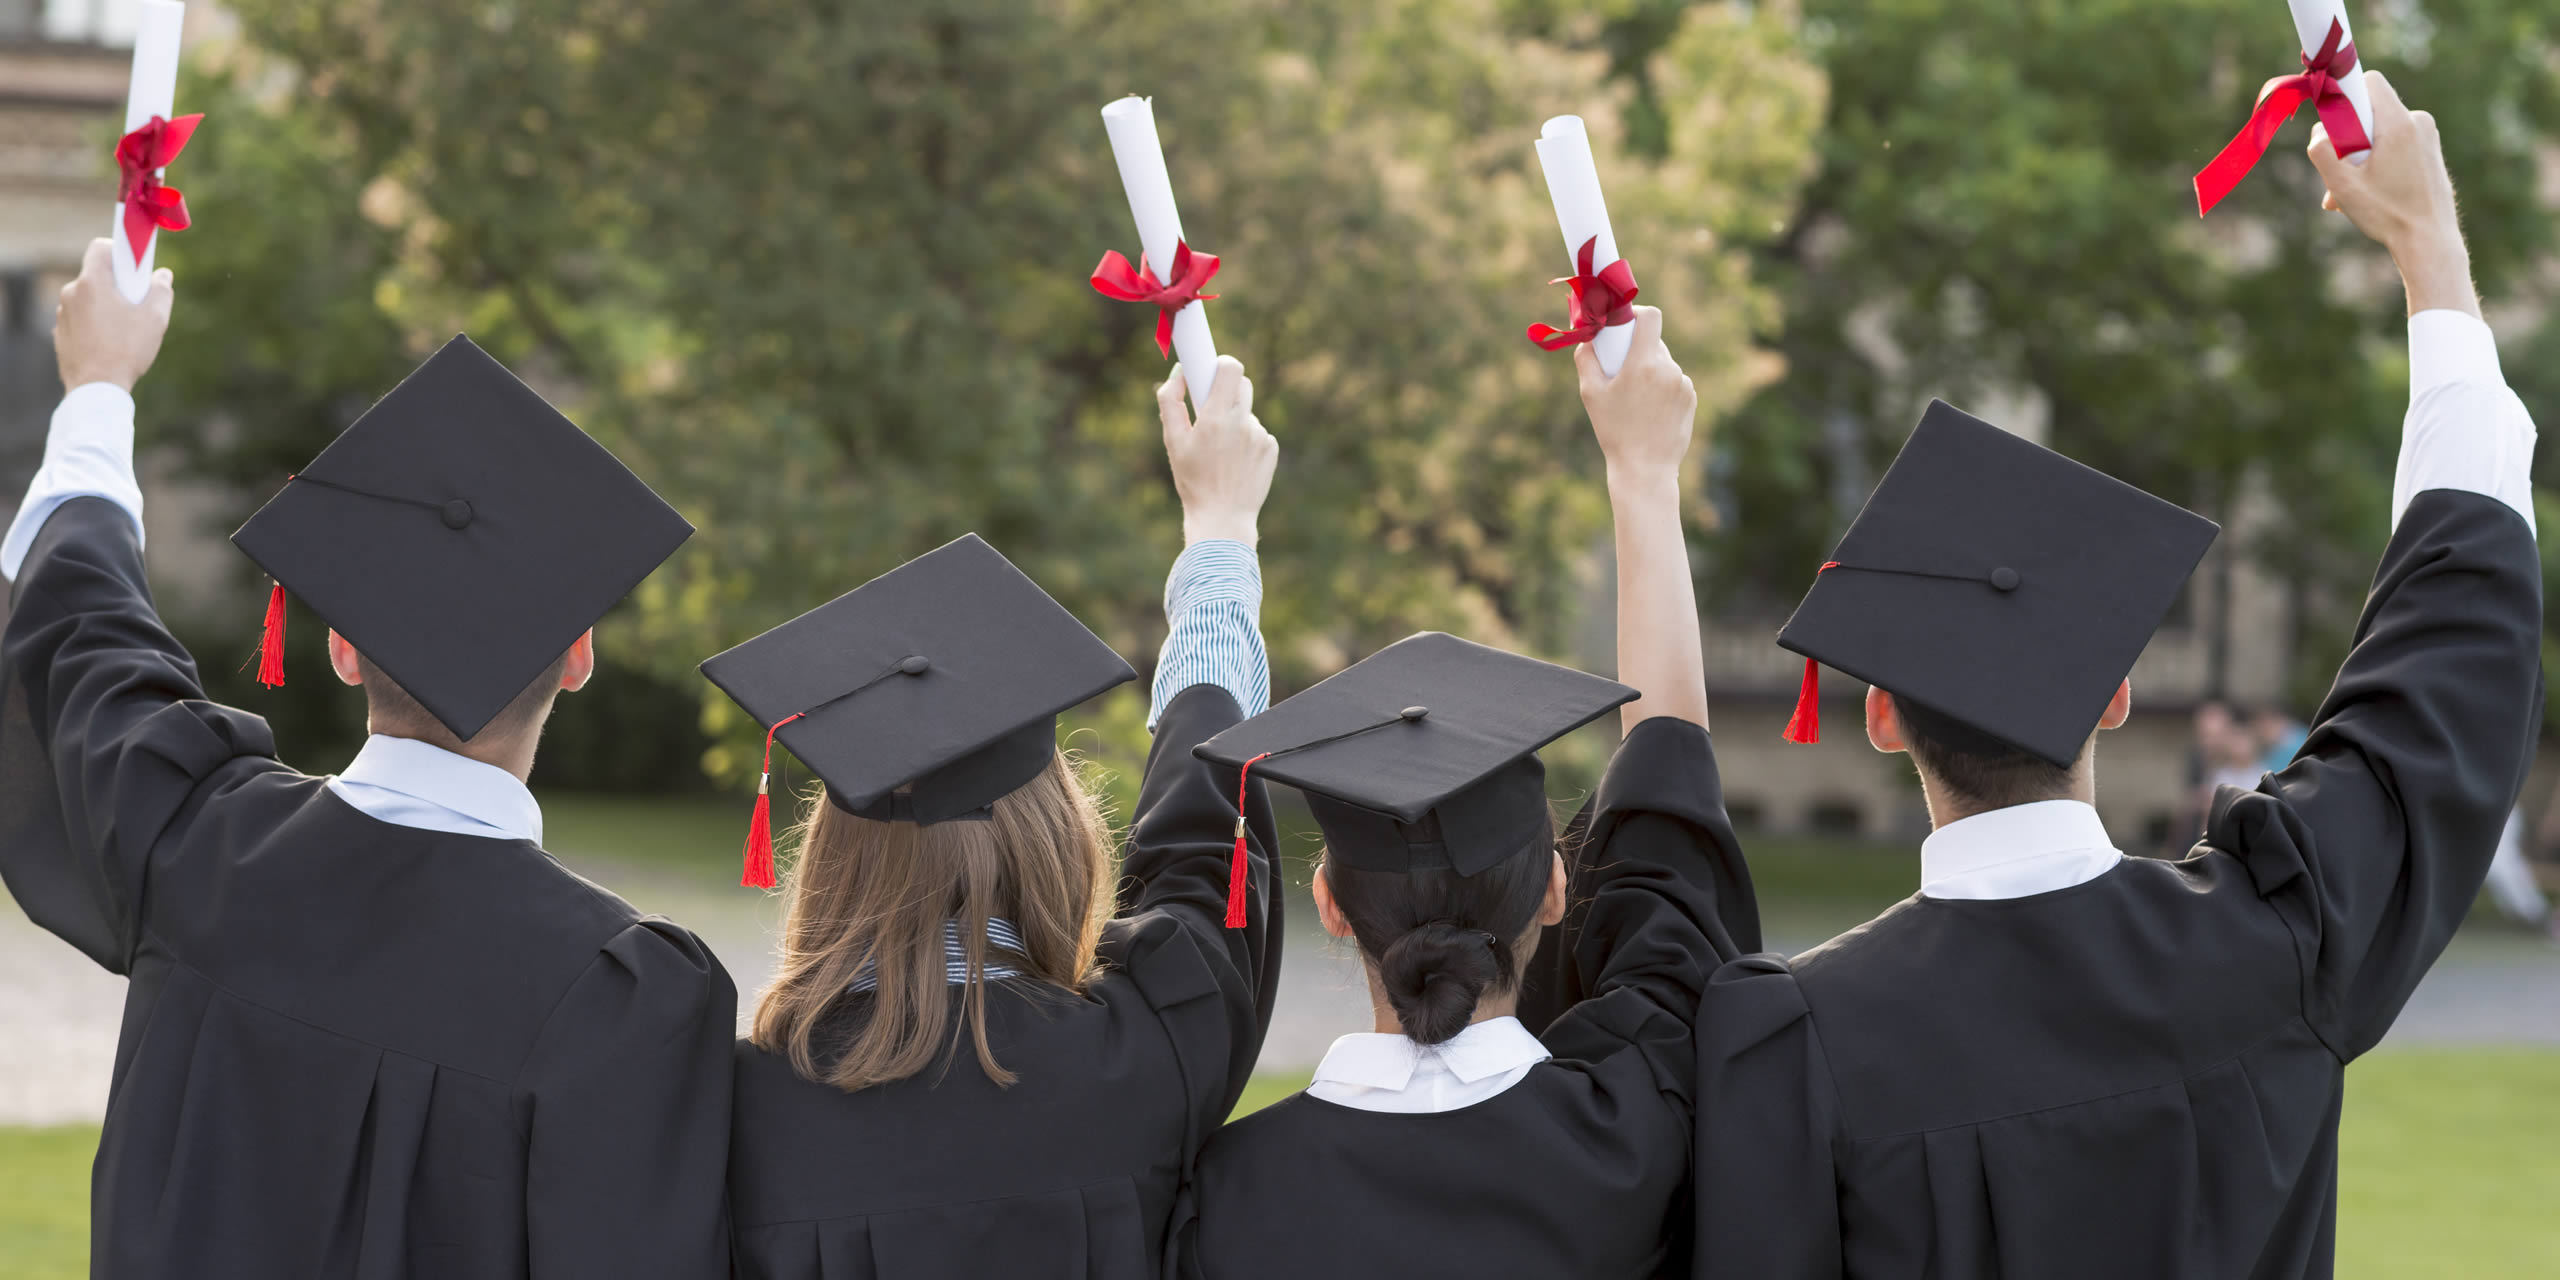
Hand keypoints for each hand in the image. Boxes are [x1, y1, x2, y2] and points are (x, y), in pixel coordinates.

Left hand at [54, 238, 173, 391]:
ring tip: (126, 330)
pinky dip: (95, 324)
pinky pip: (81, 319)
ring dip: (106, 306)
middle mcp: (71, 292)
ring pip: (89, 299)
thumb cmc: (126, 350)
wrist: (96, 388)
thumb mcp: (155, 318)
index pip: (101, 247)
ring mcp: (62, 313)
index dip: (121, 250)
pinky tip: (111, 344)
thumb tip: (162, 276)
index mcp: (92, 282)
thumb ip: (161, 290)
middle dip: (118, 284)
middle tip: (138, 304)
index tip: (135, 265)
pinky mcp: (60, 333)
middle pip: (97, 276)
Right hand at [1160, 356, 1277, 545]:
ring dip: (1234, 420)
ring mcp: (1260, 435)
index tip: (1212, 367)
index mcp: (1215, 418)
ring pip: (1247, 411)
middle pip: (1242, 383)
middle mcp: (1242, 423)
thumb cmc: (1193, 480)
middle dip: (1227, 389)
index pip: (1230, 368)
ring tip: (1221, 450)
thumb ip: (1170, 402)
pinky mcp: (1271, 448)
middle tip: (1211, 407)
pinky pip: (1258, 431)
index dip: (1221, 363)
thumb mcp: (1173, 442)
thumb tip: (1179, 373)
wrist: (1222, 518)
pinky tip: (1235, 461)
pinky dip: (1246, 439)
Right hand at [1576, 306, 1696, 485]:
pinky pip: (1674, 381)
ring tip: (1636, 400)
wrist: (1645, 468)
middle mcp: (1668, 370)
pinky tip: (1650, 410)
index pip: (1650, 317)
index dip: (1637, 314)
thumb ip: (1586, 358)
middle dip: (1637, 349)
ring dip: (1650, 371)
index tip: (1625, 324)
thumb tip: (1587, 337)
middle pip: (1654, 342)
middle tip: (1621, 370)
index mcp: (1643, 364)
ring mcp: (1683, 384)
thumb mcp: (1591, 394)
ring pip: (1664, 363)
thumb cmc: (1614, 431)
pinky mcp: (1691, 398)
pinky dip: (1662, 387)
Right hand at [2306, 72, 2475, 317]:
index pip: (2367, 82)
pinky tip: (2368, 193)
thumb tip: (2319, 133)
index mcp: (2398, 123)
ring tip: (2349, 194)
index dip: (2344, 94)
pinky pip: (2393, 144)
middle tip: (2338, 174)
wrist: (2430, 240)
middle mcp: (2417, 122)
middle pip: (2369, 111)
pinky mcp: (2429, 150)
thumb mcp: (2342, 185)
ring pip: (2379, 131)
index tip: (2332, 121)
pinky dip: (2375, 163)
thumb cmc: (2387, 214)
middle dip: (2346, 136)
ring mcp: (2426, 136)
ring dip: (2358, 157)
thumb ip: (2322, 152)